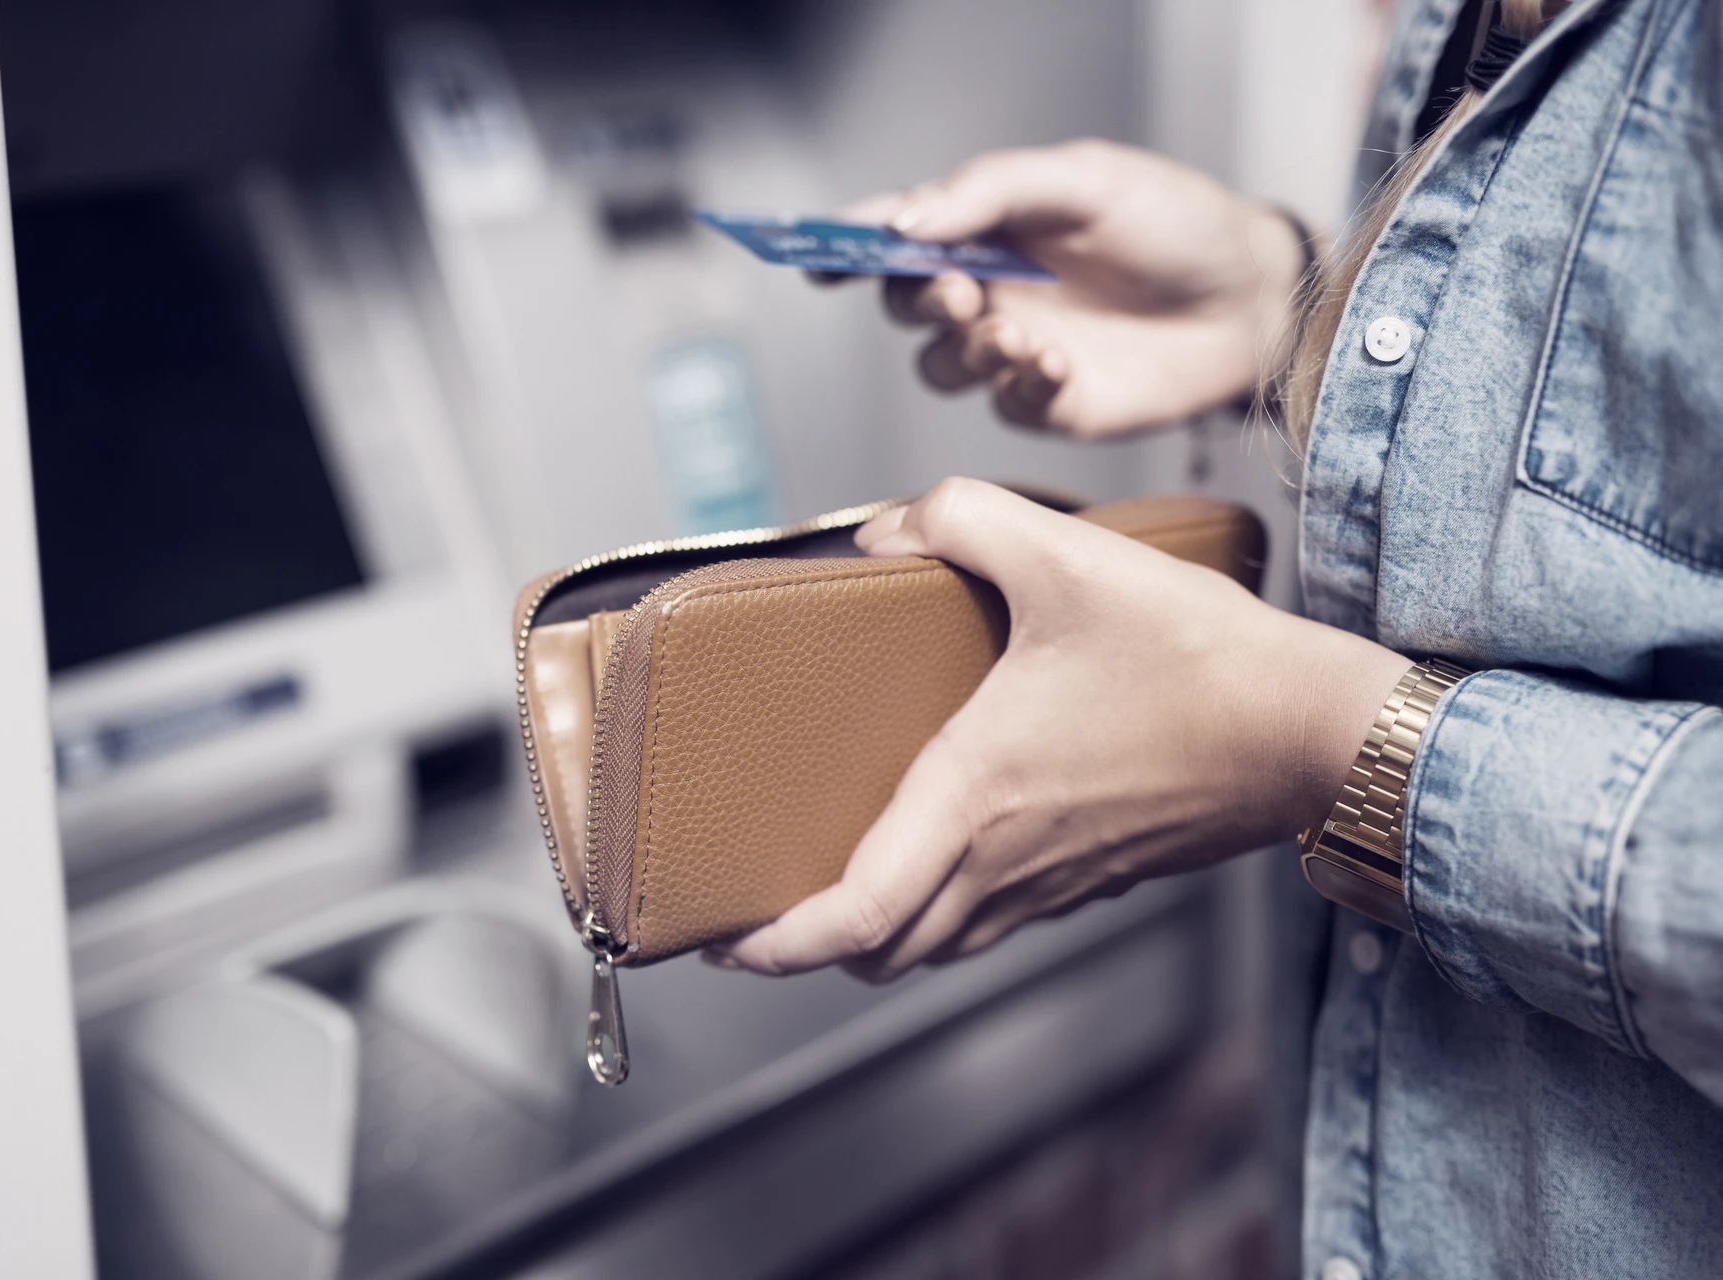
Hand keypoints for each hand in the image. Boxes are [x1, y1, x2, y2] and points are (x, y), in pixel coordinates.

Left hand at [712, 480, 1407, 980]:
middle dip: (809, 948)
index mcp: (976, 795)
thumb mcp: (1070, 556)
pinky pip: (993, 924)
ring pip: (938, 948)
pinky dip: (941, 918)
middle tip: (759, 911)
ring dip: (876, 936)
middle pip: (881, 953)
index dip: (777, 945)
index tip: (723, 941)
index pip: (853, 916)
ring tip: (833, 892)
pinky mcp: (1094, 879)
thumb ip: (963, 518)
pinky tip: (940, 859)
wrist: (1314, 732)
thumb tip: (887, 530)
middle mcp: (1005, 860)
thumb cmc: (1201, 659)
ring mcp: (1053, 882)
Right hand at [831, 141, 1305, 438]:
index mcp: (987, 225)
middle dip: (918, 299)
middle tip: (961, 290)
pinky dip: (1019, 384)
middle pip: (904, 305)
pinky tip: (1058, 364)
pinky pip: (1002, 403)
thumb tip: (903, 222)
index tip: (814, 256)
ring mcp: (1012, 349)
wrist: (1252, 299)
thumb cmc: (1175, 222)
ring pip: (939, 366)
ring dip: (965, 350)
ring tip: (1018, 334)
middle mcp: (989, 288)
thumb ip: (989, 191)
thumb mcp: (1083, 181)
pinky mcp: (1046, 402)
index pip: (896, 233)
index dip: (845, 245)